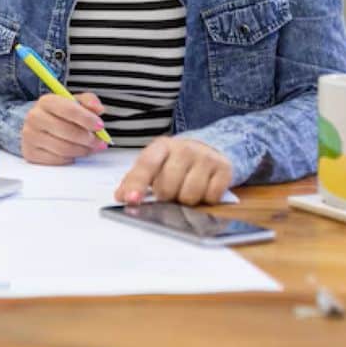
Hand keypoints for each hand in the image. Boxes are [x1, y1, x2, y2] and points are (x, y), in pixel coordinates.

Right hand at [21, 91, 107, 164]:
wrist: (38, 126)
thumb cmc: (59, 114)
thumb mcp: (74, 102)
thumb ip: (89, 101)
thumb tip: (98, 109)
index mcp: (46, 101)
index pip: (69, 110)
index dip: (88, 119)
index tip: (100, 126)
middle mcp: (35, 117)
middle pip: (67, 131)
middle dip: (88, 139)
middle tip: (99, 142)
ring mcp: (30, 136)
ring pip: (63, 148)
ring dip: (82, 150)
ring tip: (89, 148)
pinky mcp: (31, 153)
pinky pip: (57, 160)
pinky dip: (70, 158)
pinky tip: (74, 153)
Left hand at [113, 136, 232, 205]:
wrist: (208, 147)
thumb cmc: (175, 161)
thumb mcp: (154, 164)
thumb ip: (135, 179)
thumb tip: (121, 197)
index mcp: (162, 146)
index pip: (147, 164)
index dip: (137, 184)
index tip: (131, 200)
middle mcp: (184, 149)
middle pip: (168, 187)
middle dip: (166, 195)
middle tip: (169, 190)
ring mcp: (205, 157)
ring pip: (190, 196)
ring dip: (186, 200)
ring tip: (186, 189)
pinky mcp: (224, 168)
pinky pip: (211, 197)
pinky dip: (206, 199)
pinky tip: (203, 188)